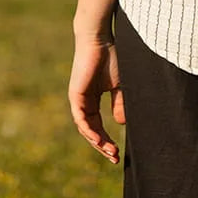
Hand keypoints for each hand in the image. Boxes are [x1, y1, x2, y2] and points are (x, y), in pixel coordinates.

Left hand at [68, 37, 124, 164]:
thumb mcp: (120, 86)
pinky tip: (99, 140)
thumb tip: (122, 124)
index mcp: (92, 100)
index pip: (97, 126)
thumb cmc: (112, 57)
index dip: (107, 140)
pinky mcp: (76, 96)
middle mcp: (83, 102)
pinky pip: (81, 119)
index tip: (118, 152)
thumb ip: (120, 104)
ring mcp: (78, 100)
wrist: (100, 40)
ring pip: (85, 128)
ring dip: (97, 142)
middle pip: (90, 131)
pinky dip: (89, 131)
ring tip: (110, 152)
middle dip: (102, 146)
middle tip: (114, 158)